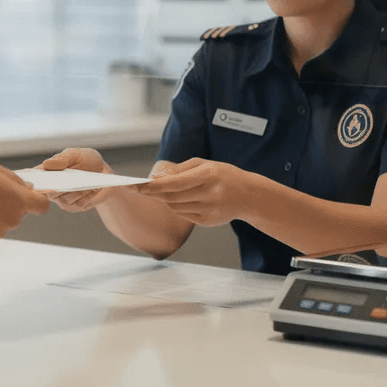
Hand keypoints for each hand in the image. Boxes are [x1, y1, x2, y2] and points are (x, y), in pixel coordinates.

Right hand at [38, 147, 113, 212]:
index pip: (35, 178)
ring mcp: (63, 200)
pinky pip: (78, 204)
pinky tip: (93, 188)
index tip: (41, 176)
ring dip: (77, 191)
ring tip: (88, 183)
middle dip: (59, 186)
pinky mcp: (75, 207)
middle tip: (68, 180)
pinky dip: (86, 195)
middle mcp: (53, 189)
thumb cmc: (87, 161)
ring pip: (65, 200)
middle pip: (49, 192)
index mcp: (48, 174)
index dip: (34, 179)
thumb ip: (62, 159)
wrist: (104, 172)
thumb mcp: (75, 155)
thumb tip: (46, 164)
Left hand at [137, 158, 257, 226]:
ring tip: (161, 192)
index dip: (153, 186)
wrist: (249, 196)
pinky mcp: (208, 221)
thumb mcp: (206, 165)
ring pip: (175, 207)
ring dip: (164, 199)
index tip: (137, 186)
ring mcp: (209, 210)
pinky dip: (176, 207)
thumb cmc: (224, 176)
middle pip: (171, 197)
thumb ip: (180, 170)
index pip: (174, 183)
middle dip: (153, 193)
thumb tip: (156, 177)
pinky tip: (178, 200)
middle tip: (139, 188)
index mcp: (209, 175)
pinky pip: (183, 214)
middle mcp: (210, 194)